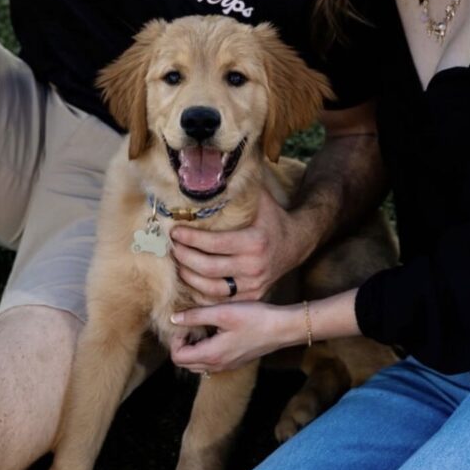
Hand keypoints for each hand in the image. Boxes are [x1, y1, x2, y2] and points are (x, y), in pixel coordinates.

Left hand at [169, 301, 299, 373]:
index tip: (186, 323)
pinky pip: (211, 362)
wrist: (282, 328)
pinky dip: (206, 350)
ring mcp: (227, 365)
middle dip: (182, 344)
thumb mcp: (222, 312)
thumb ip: (195, 316)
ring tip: (203, 326)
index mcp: (211, 355)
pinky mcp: (235, 361)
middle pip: (185, 363)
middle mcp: (217, 365)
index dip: (175, 339)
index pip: (177, 357)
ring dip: (194, 347)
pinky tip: (216, 331)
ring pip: (198, 363)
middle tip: (192, 324)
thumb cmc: (254, 318)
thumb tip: (173, 318)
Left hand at [171, 189, 306, 302]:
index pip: (214, 244)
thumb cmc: (272, 218)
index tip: (175, 231)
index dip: (190, 239)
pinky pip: (219, 302)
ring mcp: (253, 286)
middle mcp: (254, 267)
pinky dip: (200, 295)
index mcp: (254, 242)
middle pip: (208, 268)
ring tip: (178, 262)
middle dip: (184, 257)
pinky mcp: (251, 297)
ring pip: (210, 289)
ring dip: (188, 277)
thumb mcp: (261, 200)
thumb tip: (218, 168)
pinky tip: (190, 281)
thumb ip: (241, 186)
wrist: (296, 244)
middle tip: (172, 247)